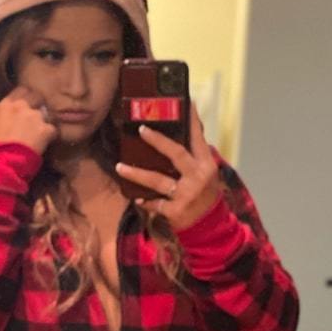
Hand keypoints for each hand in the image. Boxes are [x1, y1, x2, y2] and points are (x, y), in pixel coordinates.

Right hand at [0, 85, 57, 156]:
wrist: (3, 160)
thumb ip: (7, 114)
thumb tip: (13, 115)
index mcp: (7, 104)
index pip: (22, 90)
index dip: (27, 96)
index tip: (28, 103)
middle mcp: (21, 106)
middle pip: (36, 96)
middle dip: (38, 104)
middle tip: (37, 116)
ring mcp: (35, 116)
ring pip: (46, 113)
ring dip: (45, 120)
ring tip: (42, 131)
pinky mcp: (45, 129)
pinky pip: (53, 129)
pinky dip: (51, 135)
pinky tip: (47, 141)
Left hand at [116, 104, 221, 230]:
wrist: (211, 228)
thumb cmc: (206, 197)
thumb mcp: (208, 174)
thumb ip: (196, 156)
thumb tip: (188, 130)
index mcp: (207, 165)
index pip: (198, 139)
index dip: (192, 121)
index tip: (186, 102)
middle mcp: (197, 178)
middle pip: (176, 154)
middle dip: (158, 141)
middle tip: (141, 130)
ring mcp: (186, 195)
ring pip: (157, 180)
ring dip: (136, 173)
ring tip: (120, 167)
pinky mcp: (176, 211)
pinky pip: (155, 203)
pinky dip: (146, 201)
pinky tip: (136, 197)